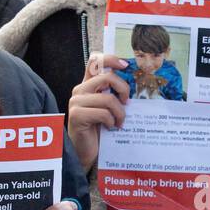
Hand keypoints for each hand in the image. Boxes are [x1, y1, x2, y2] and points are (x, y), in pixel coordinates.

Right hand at [67, 52, 129, 170]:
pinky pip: (103, 113)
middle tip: (127, 103)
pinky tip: (111, 127)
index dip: (110, 58)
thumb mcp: (109, 108)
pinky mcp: (77, 115)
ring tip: (119, 122)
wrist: (87, 151)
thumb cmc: (100, 130)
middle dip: (123, 89)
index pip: (95, 60)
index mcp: (88, 85)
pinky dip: (112, 121)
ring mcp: (76, 102)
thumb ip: (114, 94)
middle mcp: (80, 90)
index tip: (126, 65)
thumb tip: (133, 85)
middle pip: (107, 77)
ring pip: (108, 98)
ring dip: (119, 112)